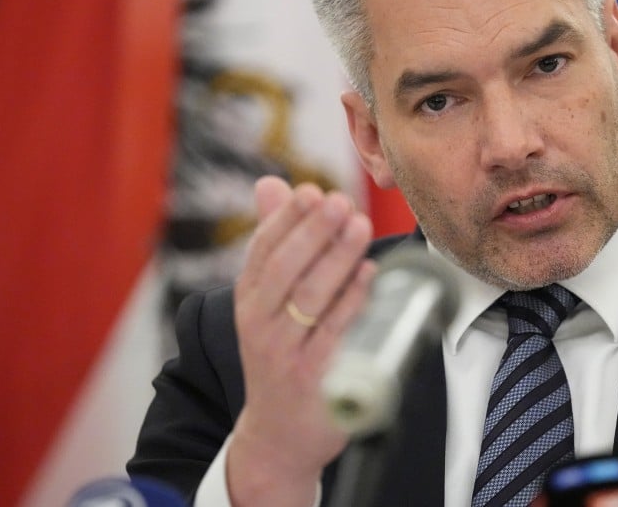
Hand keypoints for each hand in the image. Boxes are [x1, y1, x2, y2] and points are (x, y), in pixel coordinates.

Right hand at [226, 176, 375, 506]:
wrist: (280, 434)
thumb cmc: (281, 352)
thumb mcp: (266, 301)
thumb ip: (273, 241)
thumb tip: (271, 183)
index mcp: (248, 301)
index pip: (262, 252)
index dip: (286, 219)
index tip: (312, 191)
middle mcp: (260, 325)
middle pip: (285, 271)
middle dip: (313, 232)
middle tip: (341, 201)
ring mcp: (286, 354)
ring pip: (310, 299)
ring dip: (337, 259)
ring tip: (360, 226)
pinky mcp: (315, 378)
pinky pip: (335, 333)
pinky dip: (352, 301)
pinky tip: (369, 274)